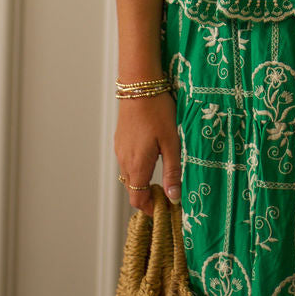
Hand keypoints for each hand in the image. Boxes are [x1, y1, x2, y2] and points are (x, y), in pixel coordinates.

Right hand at [114, 93, 181, 218]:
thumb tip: (174, 198)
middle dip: (148, 198)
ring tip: (162, 179)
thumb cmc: (158, 111)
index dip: (150, 210)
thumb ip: (172, 171)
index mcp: (137, 165)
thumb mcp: (172, 142)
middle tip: (167, 197)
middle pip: (133, 190)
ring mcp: (120, 149)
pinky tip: (152, 158)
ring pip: (129, 176)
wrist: (139, 85)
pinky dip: (138, 169)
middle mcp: (124, 160)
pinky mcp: (120, 139)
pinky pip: (127, 162)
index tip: (165, 210)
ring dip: (143, 183)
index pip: (138, 200)